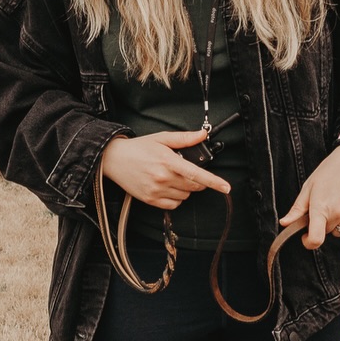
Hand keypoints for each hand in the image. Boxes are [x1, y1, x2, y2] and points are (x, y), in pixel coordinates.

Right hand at [99, 129, 229, 209]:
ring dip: (185, 189)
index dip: (214, 181)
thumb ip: (184, 139)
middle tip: (185, 171)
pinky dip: (176, 198)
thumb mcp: (161, 139)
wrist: (114, 159)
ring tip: (172, 177)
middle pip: (194, 186)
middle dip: (196, 180)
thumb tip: (202, 135)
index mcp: (168, 161)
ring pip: (185, 196)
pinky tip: (167, 188)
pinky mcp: (150, 200)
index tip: (226, 187)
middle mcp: (163, 178)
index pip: (196, 174)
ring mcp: (156, 190)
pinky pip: (173, 205)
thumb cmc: (138, 148)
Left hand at [282, 145, 339, 248]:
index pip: (315, 240)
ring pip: (339, 231)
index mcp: (321, 208)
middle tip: (322, 206)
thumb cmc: (331, 170)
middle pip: (325, 232)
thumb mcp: (309, 186)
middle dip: (321, 224)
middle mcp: (338, 214)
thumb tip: (284, 223)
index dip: (308, 242)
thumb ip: (297, 208)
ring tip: (336, 204)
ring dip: (335, 224)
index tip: (305, 236)